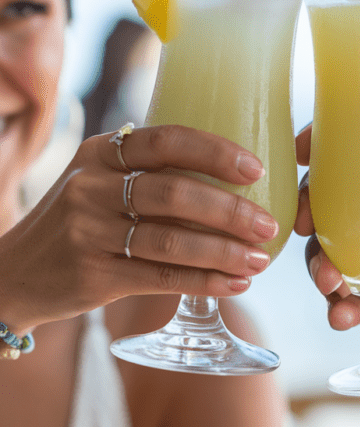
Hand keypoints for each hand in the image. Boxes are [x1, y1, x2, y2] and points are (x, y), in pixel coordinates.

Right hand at [0, 126, 278, 333]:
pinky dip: (203, 282)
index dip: (215, 153)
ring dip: (223, 252)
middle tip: (268, 224)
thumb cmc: (77, 221)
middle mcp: (90, 187)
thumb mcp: (97, 180)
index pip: (165, 141)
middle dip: (230, 210)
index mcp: (98, 152)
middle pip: (174, 193)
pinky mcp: (92, 277)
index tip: (256, 168)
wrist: (15, 273)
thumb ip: (146, 170)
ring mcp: (88, 233)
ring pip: (171, 241)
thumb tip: (231, 170)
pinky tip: (234, 284)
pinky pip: (160, 278)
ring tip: (259, 259)